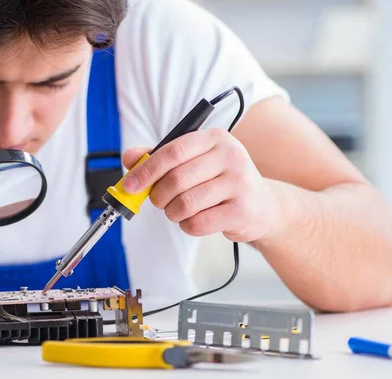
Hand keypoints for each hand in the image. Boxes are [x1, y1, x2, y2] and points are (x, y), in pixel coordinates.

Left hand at [121, 129, 278, 241]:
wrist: (262, 205)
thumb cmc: (220, 182)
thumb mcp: (194, 162)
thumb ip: (160, 157)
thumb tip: (129, 158)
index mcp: (215, 138)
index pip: (172, 151)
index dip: (146, 170)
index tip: (129, 186)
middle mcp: (231, 156)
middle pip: (176, 179)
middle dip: (158, 196)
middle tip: (159, 201)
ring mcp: (239, 183)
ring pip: (185, 204)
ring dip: (173, 213)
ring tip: (179, 211)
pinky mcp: (242, 210)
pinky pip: (197, 223)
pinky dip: (187, 226)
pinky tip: (195, 220)